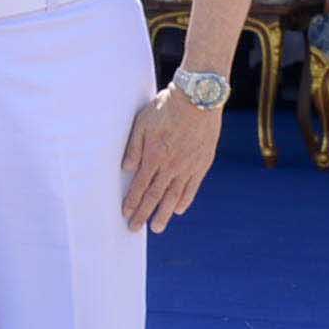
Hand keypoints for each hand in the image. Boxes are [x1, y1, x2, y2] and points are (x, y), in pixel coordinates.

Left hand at [119, 83, 223, 232]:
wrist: (198, 99)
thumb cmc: (166, 108)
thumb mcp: (142, 123)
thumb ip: (134, 147)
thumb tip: (126, 169)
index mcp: (154, 155)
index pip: (140, 185)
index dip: (132, 201)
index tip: (125, 214)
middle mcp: (171, 165)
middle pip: (155, 195)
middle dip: (144, 213)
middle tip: (135, 229)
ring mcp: (188, 166)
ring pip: (174, 196)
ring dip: (164, 213)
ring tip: (157, 227)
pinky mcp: (202, 163)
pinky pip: (192, 186)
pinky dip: (185, 199)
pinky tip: (179, 209)